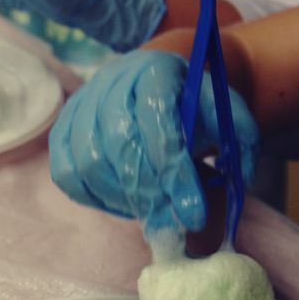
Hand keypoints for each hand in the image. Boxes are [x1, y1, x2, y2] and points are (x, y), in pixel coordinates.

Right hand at [48, 50, 259, 238]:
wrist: (153, 84)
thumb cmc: (191, 106)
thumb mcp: (226, 113)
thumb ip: (237, 144)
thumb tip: (227, 185)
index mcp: (154, 70)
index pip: (158, 122)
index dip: (174, 172)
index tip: (193, 214)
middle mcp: (109, 83)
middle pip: (118, 145)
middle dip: (147, 195)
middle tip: (169, 228)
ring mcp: (79, 106)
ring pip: (88, 163)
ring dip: (120, 199)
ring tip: (148, 213)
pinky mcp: (61, 130)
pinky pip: (65, 173)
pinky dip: (92, 198)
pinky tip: (121, 203)